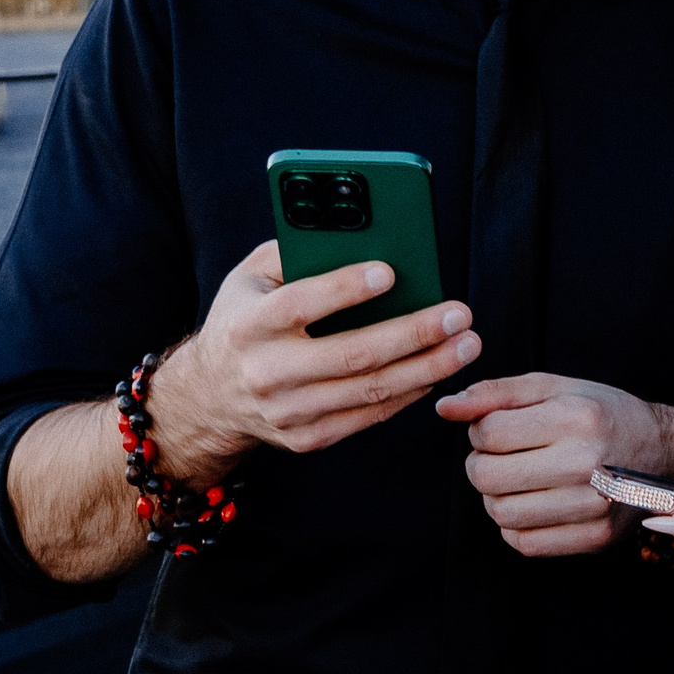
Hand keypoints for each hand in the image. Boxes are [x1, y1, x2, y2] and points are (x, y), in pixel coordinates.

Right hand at [145, 242, 478, 484]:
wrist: (208, 398)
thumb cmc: (243, 322)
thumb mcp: (248, 279)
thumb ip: (293, 252)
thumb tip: (354, 236)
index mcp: (249, 326)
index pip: (300, 305)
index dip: (345, 289)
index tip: (391, 271)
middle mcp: (267, 373)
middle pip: (351, 355)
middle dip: (413, 334)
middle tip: (458, 314)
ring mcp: (288, 412)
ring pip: (369, 391)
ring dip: (427, 368)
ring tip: (466, 344)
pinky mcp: (306, 438)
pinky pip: (368, 415)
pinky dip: (408, 393)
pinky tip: (436, 371)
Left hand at [438, 373, 673, 556]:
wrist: (662, 452)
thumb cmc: (602, 414)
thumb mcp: (553, 387)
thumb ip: (495, 393)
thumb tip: (445, 407)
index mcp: (576, 418)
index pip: (488, 433)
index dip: (480, 430)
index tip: (498, 428)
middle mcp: (587, 464)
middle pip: (487, 477)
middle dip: (481, 463)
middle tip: (502, 455)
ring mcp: (593, 507)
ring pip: (501, 514)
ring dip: (496, 496)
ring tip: (517, 478)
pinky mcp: (594, 538)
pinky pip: (524, 543)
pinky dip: (516, 524)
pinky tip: (534, 502)